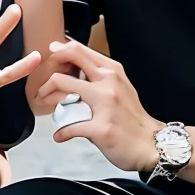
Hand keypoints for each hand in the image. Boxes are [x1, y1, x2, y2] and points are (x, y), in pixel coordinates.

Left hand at [37, 39, 162, 172]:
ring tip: (49, 108)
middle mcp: (108, 83)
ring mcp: (104, 104)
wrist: (151, 144)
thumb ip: (99, 78)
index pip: (79, 50)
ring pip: (64, 89)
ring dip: (49, 98)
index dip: (58, 52)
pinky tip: (60, 135)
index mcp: (112, 71)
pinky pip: (69, 126)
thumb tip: (73, 73)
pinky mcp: (100, 128)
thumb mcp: (120, 87)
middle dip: (49, 73)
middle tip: (43, 87)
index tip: (49, 60)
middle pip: (69, 62)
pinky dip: (61, 132)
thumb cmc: (133, 118)